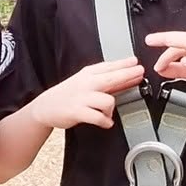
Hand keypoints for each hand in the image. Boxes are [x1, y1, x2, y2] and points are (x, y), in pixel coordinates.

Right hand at [28, 57, 142, 131]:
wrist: (46, 107)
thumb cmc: (68, 94)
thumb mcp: (86, 82)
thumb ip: (107, 81)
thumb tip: (129, 78)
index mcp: (88, 74)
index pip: (109, 66)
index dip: (124, 64)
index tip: (136, 62)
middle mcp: (86, 83)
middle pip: (111, 78)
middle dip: (127, 74)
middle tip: (140, 73)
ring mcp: (82, 97)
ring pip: (108, 100)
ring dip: (111, 109)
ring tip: (107, 114)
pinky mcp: (78, 111)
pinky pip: (99, 117)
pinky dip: (105, 121)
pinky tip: (106, 122)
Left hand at [147, 30, 185, 115]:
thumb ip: (183, 70)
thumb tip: (164, 68)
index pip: (181, 41)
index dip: (164, 40)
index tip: (150, 41)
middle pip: (184, 40)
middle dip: (165, 39)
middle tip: (150, 41)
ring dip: (174, 50)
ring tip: (160, 59)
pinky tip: (184, 62)